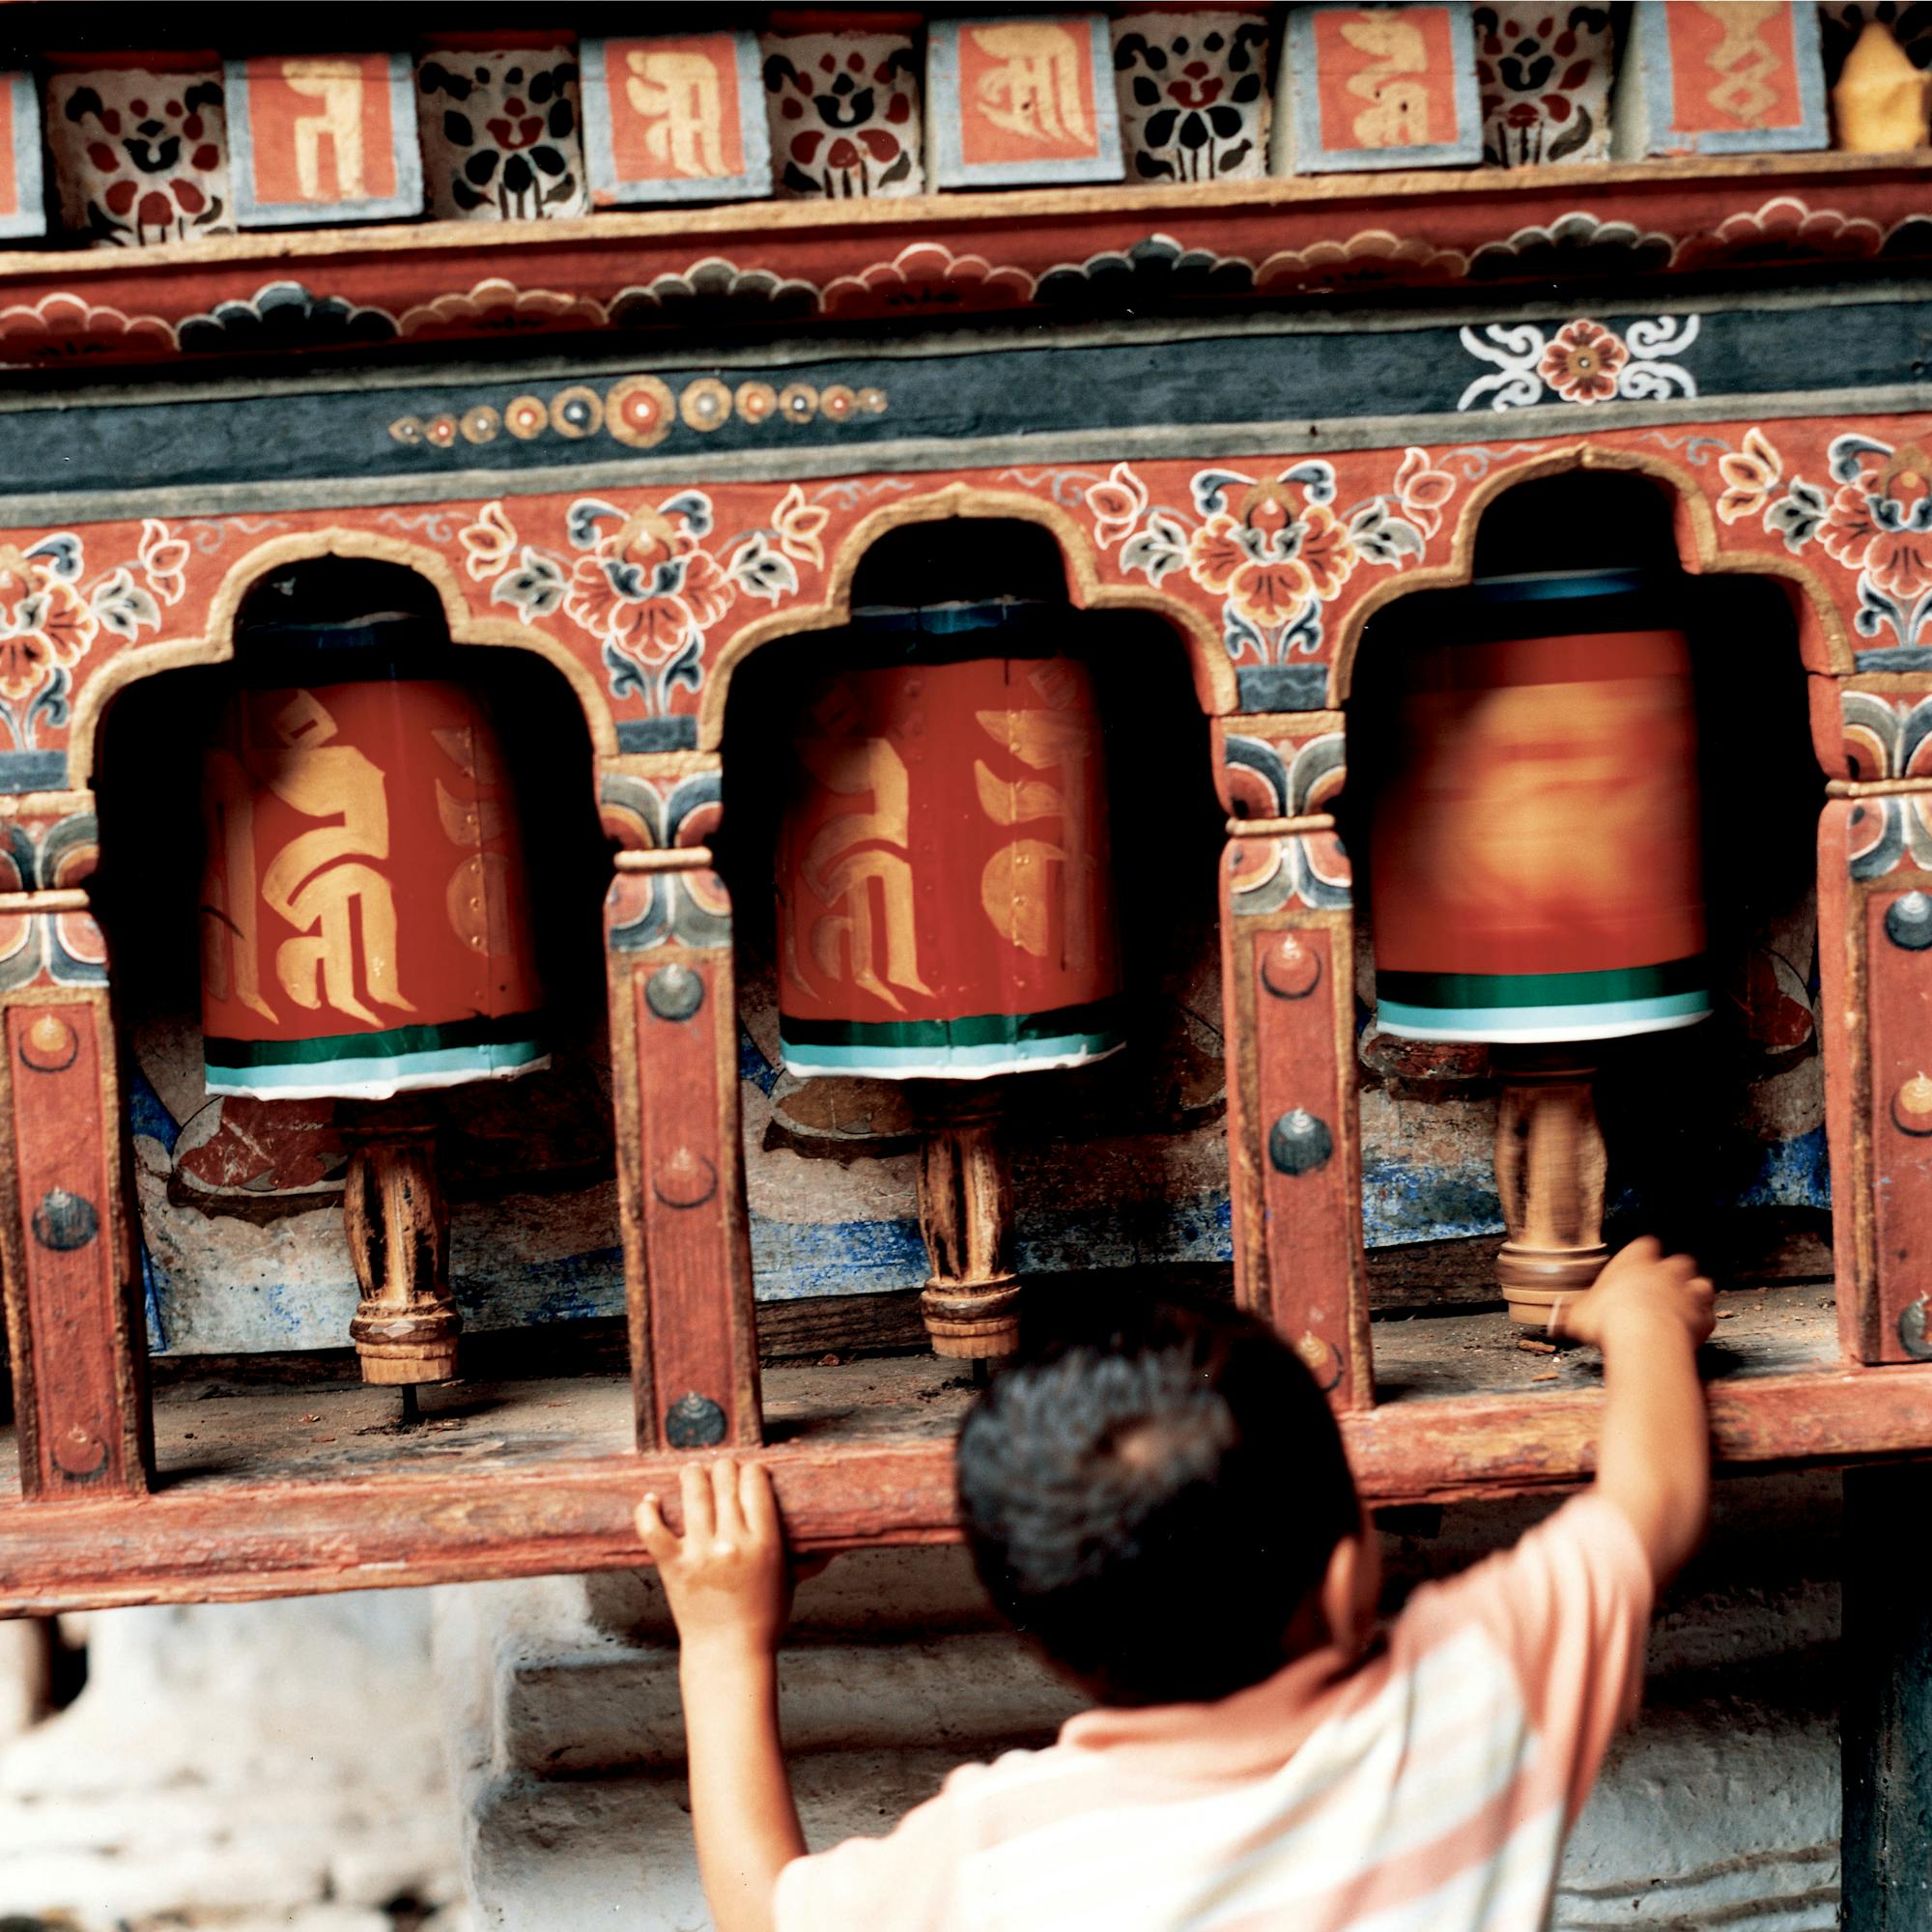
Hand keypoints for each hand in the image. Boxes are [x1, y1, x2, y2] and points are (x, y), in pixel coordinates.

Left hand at [637, 1458, 790, 1660]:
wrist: (728, 1654)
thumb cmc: (763, 1619)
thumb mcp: (790, 1583)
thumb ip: (809, 1559)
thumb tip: (834, 1544)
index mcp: (764, 1542)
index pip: (755, 1482)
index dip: (752, 1469)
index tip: (749, 1472)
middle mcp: (732, 1542)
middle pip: (725, 1479)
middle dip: (724, 1468)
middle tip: (722, 1470)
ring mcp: (701, 1553)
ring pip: (693, 1491)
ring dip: (692, 1475)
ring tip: (692, 1472)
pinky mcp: (673, 1566)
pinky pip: (653, 1529)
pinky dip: (648, 1510)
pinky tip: (651, 1500)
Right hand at [1550, 1236, 1715, 1350]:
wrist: (1645, 1337)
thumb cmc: (1608, 1320)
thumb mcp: (1579, 1315)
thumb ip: (1576, 1314)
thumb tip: (1560, 1322)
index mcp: (1635, 1261)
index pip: (1645, 1245)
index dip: (1643, 1256)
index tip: (1635, 1267)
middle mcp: (1665, 1271)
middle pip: (1680, 1262)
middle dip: (1675, 1273)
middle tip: (1660, 1289)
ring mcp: (1688, 1292)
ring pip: (1702, 1284)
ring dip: (1694, 1294)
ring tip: (1681, 1307)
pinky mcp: (1703, 1317)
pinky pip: (1708, 1315)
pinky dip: (1702, 1321)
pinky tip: (1690, 1331)